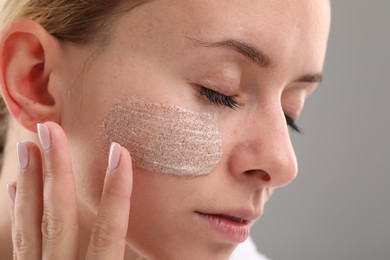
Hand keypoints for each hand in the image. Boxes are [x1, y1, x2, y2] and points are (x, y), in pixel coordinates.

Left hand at [7, 122, 132, 258]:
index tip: (120, 152)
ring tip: (29, 147)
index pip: (108, 233)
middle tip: (51, 131)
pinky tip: (15, 186)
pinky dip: (18, 210)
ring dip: (30, 185)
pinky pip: (18, 240)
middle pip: (59, 220)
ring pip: (29, 227)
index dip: (116, 192)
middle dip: (56, 173)